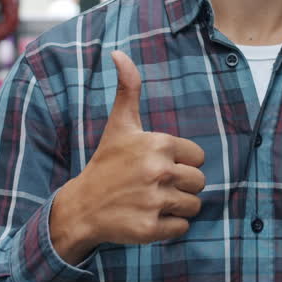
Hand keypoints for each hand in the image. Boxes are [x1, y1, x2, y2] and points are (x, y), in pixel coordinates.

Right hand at [50, 50, 205, 264]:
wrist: (81, 206)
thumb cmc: (106, 163)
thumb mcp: (120, 125)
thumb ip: (127, 88)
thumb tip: (119, 53)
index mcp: (157, 144)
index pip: (198, 157)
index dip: (182, 163)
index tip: (158, 165)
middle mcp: (158, 171)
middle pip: (199, 182)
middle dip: (182, 186)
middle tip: (156, 186)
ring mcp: (154, 200)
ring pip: (194, 206)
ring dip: (178, 207)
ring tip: (153, 201)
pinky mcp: (150, 228)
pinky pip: (182, 228)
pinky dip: (170, 227)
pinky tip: (149, 217)